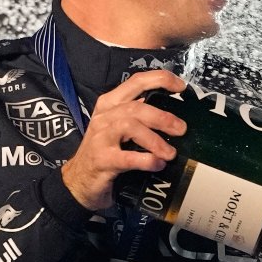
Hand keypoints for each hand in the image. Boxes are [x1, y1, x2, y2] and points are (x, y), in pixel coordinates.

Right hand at [60, 70, 187, 209]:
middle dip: (162, 117)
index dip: (161, 80)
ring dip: (155, 139)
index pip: (136, 81)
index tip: (181, 87)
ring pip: (130, 126)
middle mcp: (105, 116)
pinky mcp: (101, 160)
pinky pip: (127, 158)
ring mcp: (101, 137)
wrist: (79, 181)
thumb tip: (173, 111)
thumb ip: (139, 115)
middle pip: (136, 107)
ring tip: (170, 153)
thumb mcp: (118, 127)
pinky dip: (146, 160)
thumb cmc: (104, 151)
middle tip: (181, 129)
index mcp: (110, 103)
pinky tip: (158, 164)